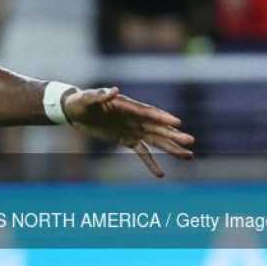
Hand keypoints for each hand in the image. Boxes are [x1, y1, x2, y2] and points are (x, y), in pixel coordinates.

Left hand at [63, 87, 195, 177]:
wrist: (75, 112)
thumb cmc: (82, 101)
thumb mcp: (88, 98)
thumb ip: (100, 95)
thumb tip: (114, 90)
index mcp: (129, 106)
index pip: (149, 113)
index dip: (163, 117)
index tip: (178, 123)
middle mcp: (136, 118)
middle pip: (158, 128)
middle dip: (174, 135)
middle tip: (191, 142)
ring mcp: (133, 130)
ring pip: (156, 141)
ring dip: (171, 149)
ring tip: (189, 156)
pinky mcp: (127, 140)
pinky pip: (143, 153)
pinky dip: (151, 163)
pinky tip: (161, 175)